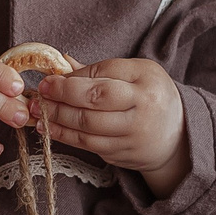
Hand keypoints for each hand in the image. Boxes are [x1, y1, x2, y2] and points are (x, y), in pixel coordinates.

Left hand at [35, 60, 189, 195]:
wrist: (177, 135)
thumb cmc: (150, 97)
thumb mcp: (135, 74)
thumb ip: (100, 70)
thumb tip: (60, 61)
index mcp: (146, 77)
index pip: (104, 73)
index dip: (73, 77)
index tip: (49, 79)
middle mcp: (144, 105)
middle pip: (96, 99)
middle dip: (62, 96)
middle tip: (40, 93)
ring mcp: (134, 133)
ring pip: (88, 125)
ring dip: (58, 118)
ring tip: (39, 111)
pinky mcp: (124, 153)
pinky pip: (88, 144)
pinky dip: (65, 136)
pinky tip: (49, 128)